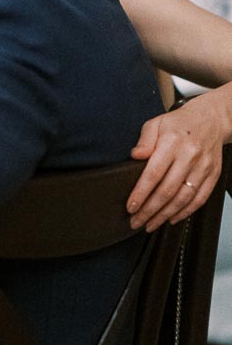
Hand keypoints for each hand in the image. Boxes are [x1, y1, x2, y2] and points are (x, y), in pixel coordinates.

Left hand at [128, 93, 227, 230]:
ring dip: (165, 215)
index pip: (154, 173)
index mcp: (173, 142)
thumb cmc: (178, 123)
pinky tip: (171, 219)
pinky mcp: (213, 174)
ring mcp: (204, 167)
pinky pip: (200, 199)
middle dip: (149, 210)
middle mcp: (190, 155)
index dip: (141, 193)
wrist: (211, 119)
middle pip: (167, 190)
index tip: (130, 207)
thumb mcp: (156, 124)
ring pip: (183, 198)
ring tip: (150, 224)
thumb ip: (144, 140)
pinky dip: (185, 212)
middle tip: (136, 222)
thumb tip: (135, 155)